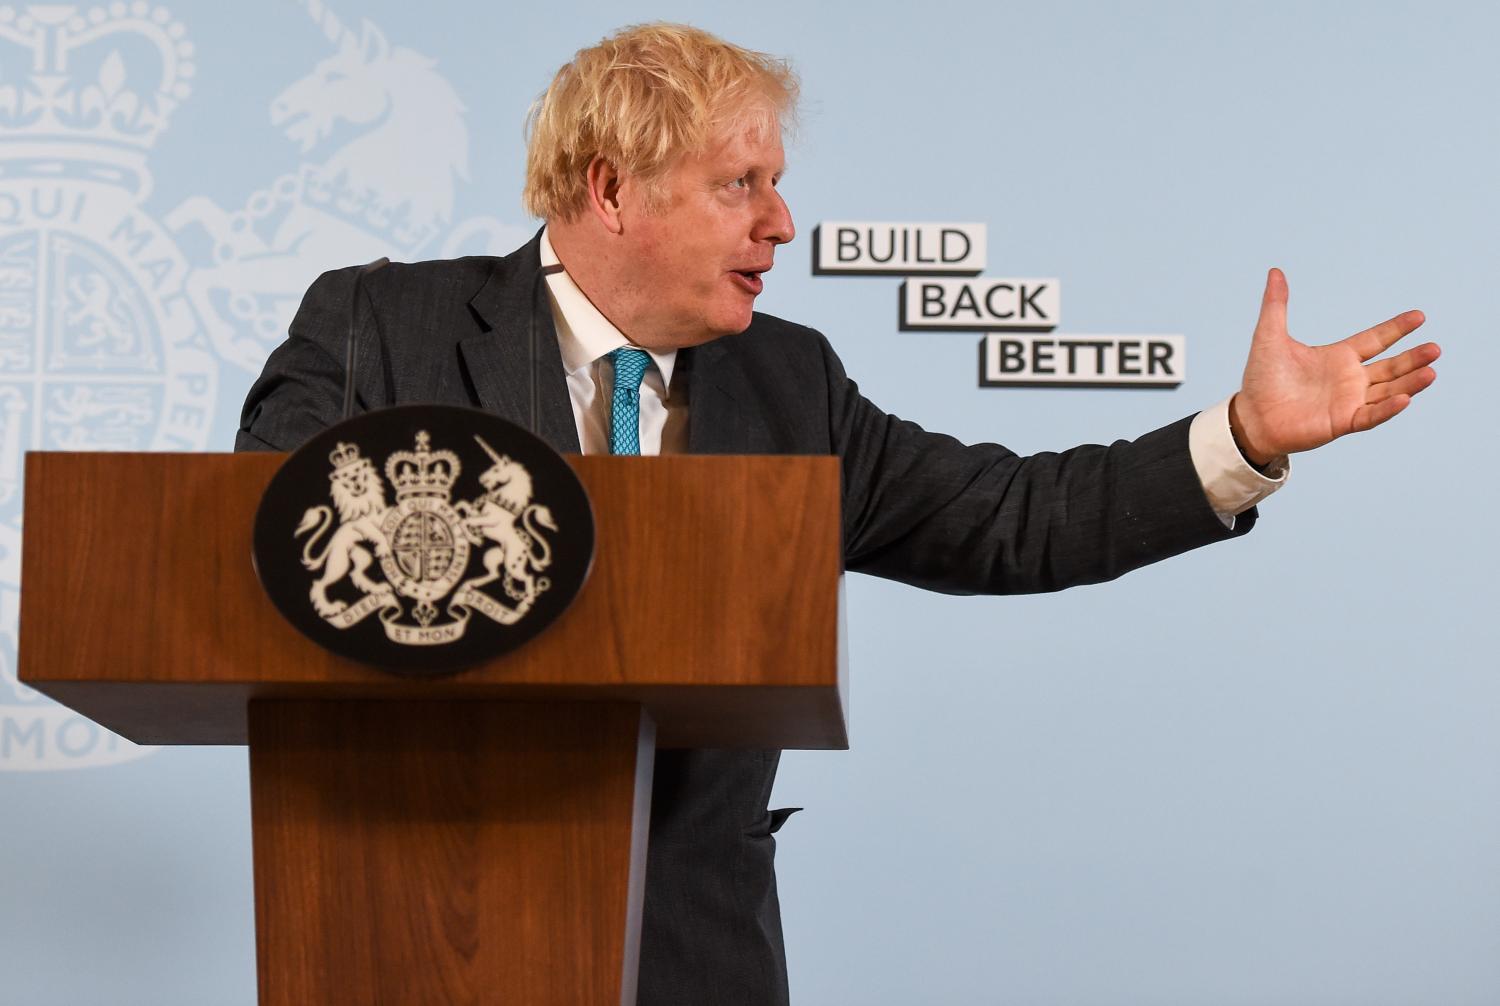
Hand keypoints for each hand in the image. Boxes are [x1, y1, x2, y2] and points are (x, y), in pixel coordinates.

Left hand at [1229, 268, 1439, 465]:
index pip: (1375, 340)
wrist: (1250, 416)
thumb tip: (1275, 272)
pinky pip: (1370, 416)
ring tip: (1432, 371)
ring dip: (1410, 382)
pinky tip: (1405, 398)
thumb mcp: (1270, 337)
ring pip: (1388, 390)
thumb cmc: (1261, 379)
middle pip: (1390, 367)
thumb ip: (1276, 305)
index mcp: (1338, 357)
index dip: (1396, 329)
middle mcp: (1349, 379)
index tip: (1419, 316)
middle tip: (1435, 348)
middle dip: (1413, 358)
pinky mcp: (1342, 422)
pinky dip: (1387, 409)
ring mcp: (1348, 402)